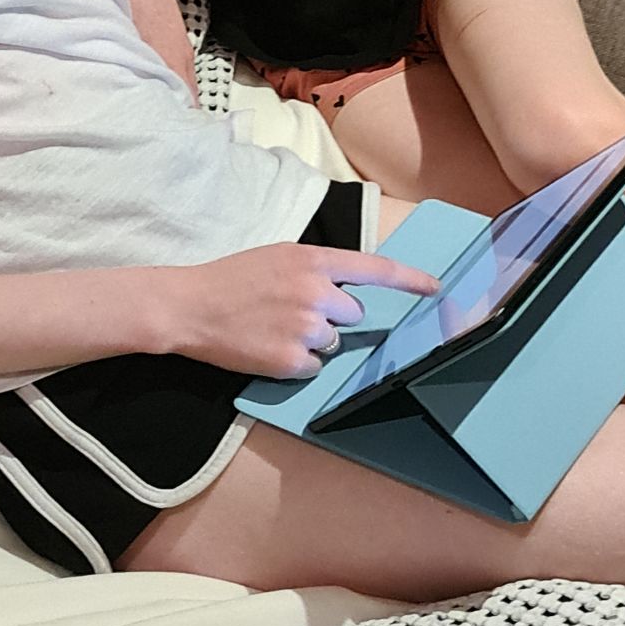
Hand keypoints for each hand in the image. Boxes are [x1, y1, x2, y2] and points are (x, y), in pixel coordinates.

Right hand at [162, 243, 440, 380]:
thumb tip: (346, 293)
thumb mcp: (277, 257)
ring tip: (272, 329)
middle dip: (331, 317)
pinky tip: (267, 348)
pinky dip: (294, 363)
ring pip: (332, 343)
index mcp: (312, 260)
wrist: (188, 306)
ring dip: (311, 341)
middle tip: (290, 312)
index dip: (411, 280)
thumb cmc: (230, 280)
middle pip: (353, 313)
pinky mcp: (290, 359)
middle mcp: (315, 292)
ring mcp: (304, 327)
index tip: (436, 289)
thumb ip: (315, 269)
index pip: (375, 269)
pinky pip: (313, 367)